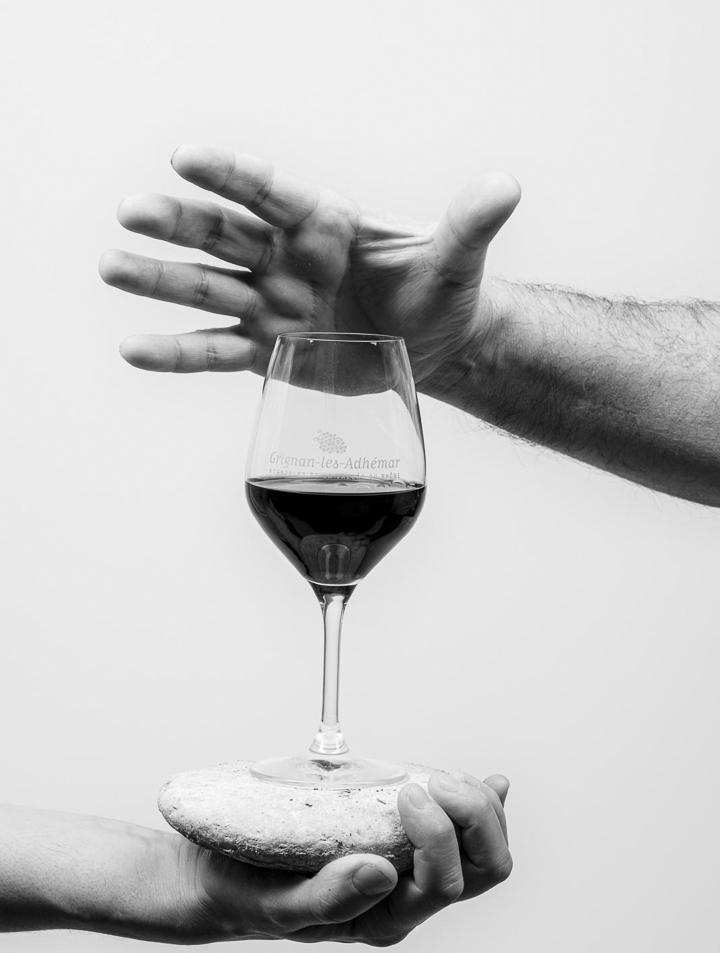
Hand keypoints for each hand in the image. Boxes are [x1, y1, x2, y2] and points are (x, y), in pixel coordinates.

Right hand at [98, 145, 519, 402]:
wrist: (434, 347)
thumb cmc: (442, 292)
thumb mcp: (457, 259)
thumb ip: (470, 223)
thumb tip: (504, 186)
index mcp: (324, 222)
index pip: (271, 191)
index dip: (230, 175)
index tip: (185, 156)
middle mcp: (287, 259)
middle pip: (223, 235)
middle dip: (178, 223)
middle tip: (130, 213)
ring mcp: (272, 305)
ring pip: (207, 290)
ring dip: (158, 281)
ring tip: (110, 267)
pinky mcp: (267, 353)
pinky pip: (215, 350)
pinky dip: (176, 353)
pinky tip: (134, 348)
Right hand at [178, 771, 510, 946]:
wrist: (218, 878)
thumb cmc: (245, 894)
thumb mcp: (277, 903)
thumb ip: (329, 897)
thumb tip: (384, 875)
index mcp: (382, 920)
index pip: (443, 884)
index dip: (441, 836)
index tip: (406, 792)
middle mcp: (405, 898)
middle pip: (481, 868)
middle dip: (473, 819)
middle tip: (435, 781)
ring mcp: (409, 867)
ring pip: (480, 848)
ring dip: (477, 807)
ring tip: (449, 777)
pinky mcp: (401, 839)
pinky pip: (462, 828)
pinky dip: (480, 802)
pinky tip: (490, 783)